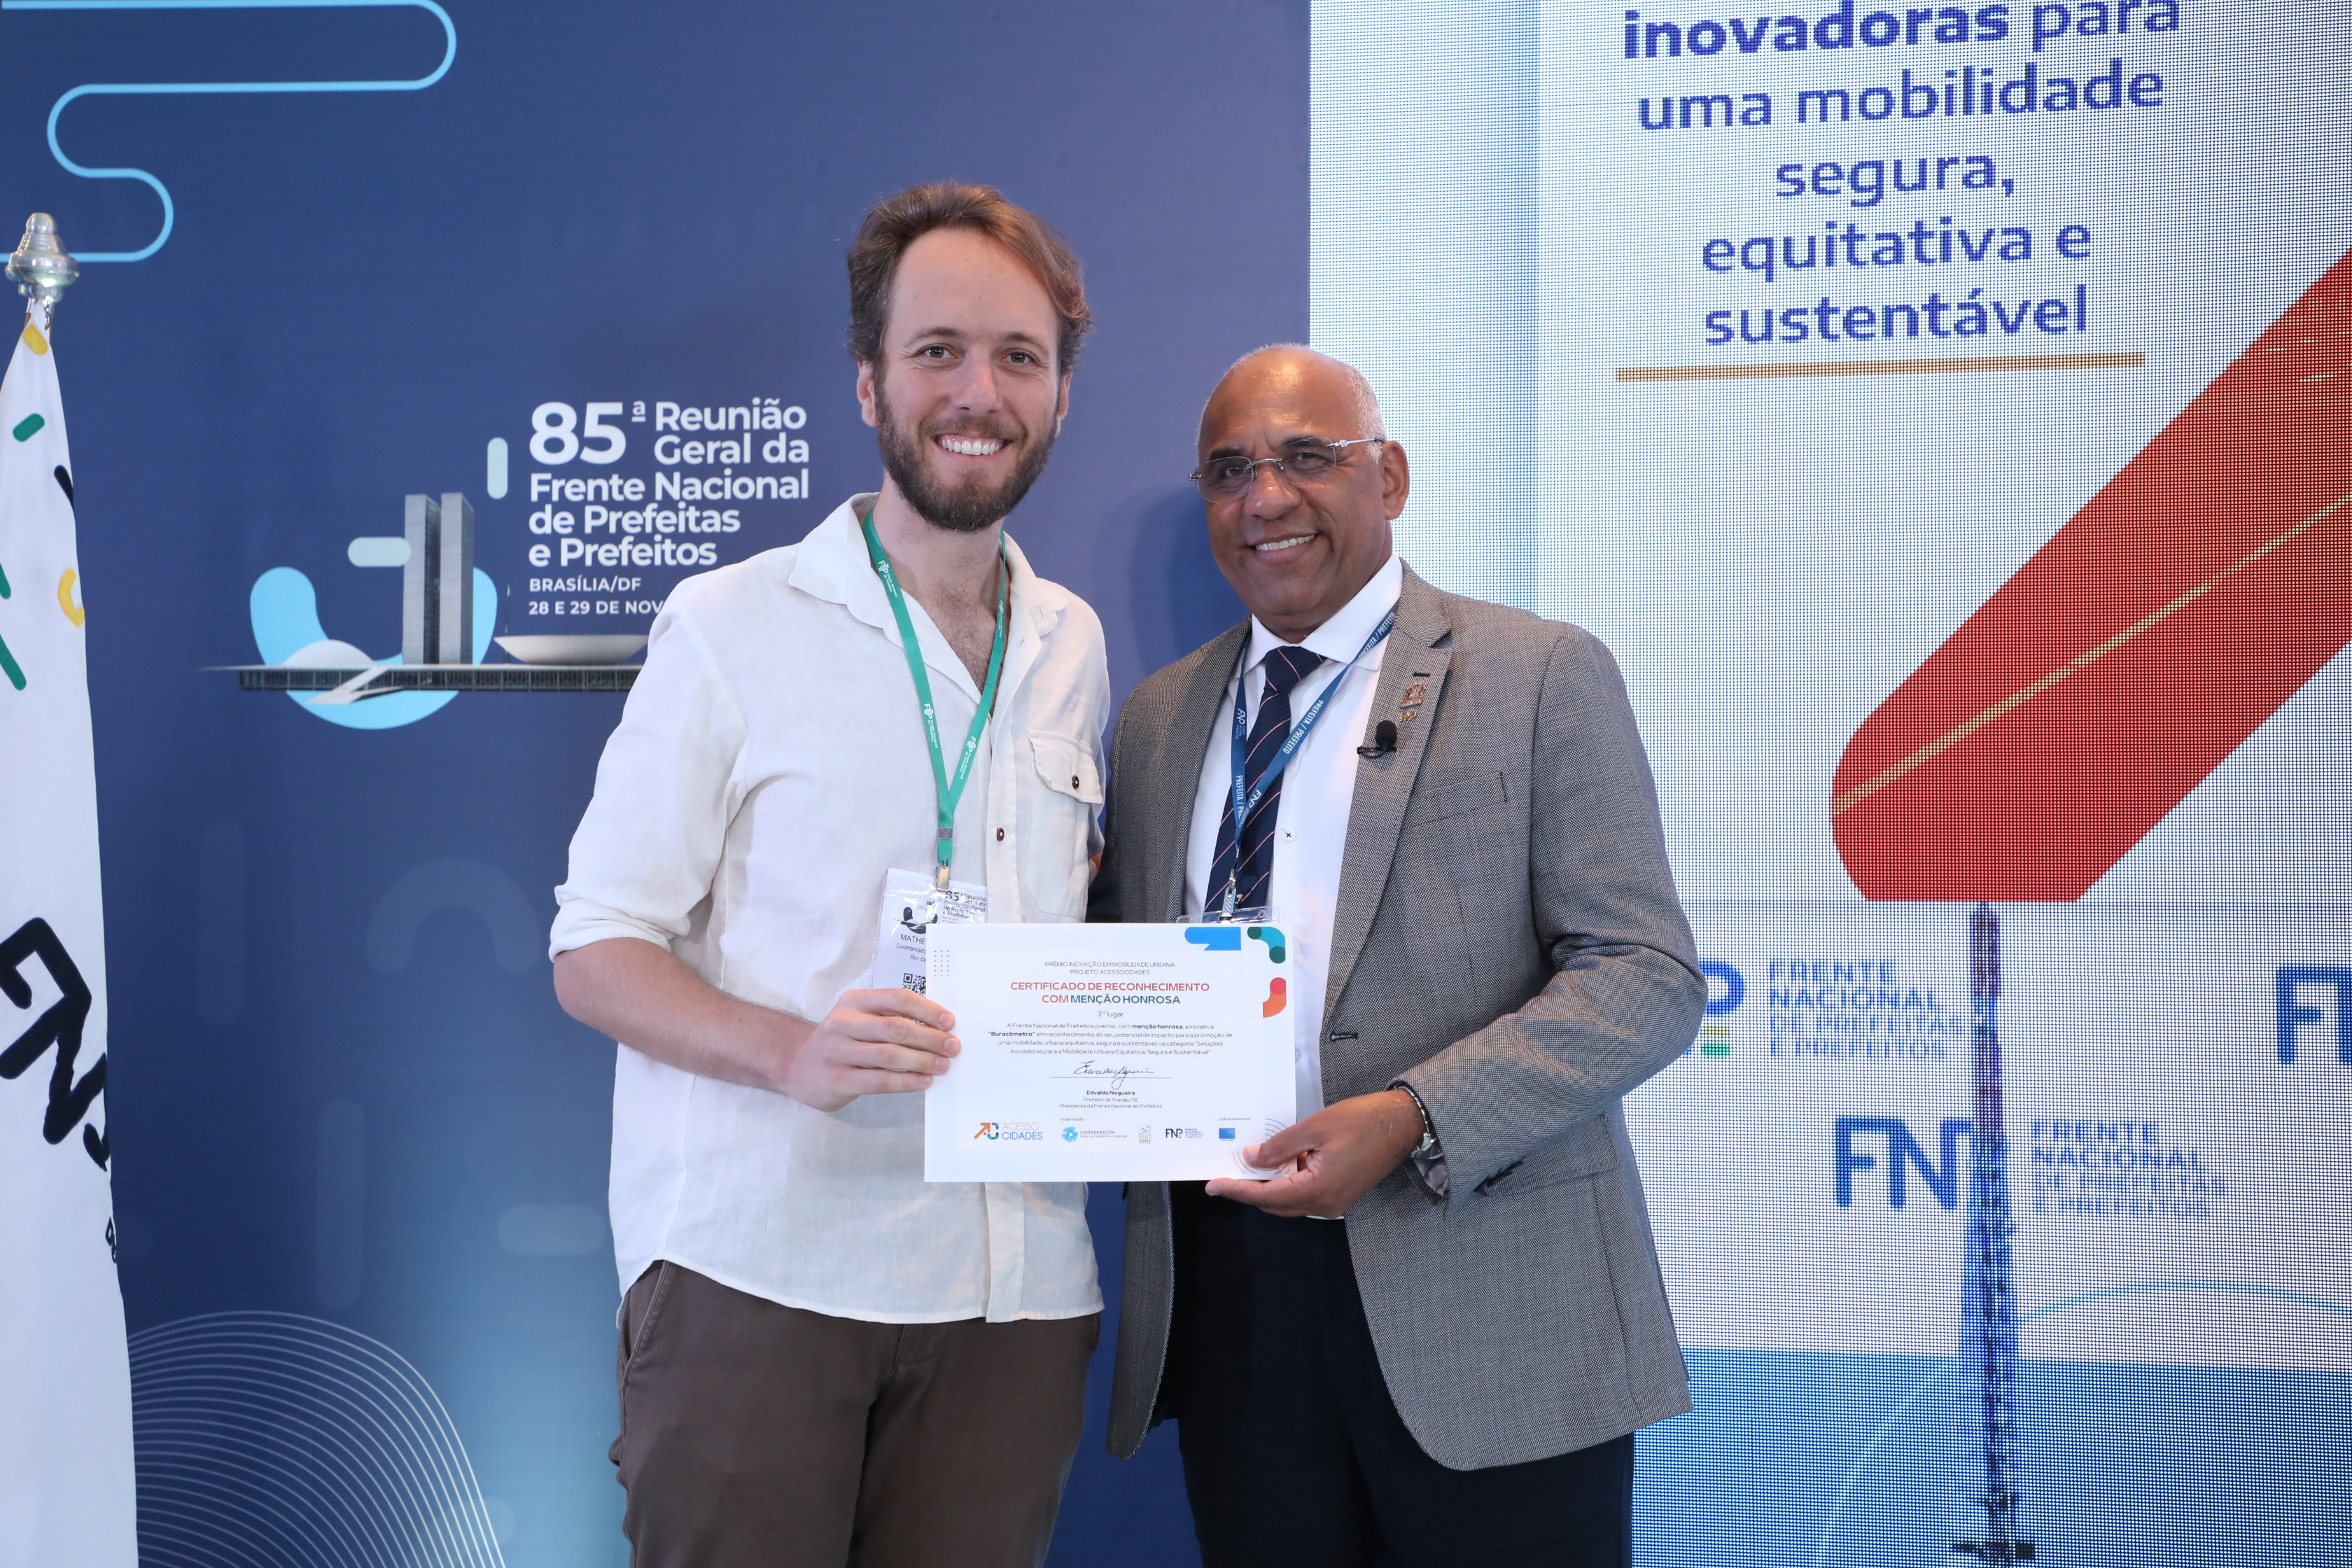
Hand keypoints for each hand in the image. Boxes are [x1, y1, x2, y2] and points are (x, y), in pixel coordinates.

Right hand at [772, 988, 958, 1112]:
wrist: (798, 1067)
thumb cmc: (841, 1042)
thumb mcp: (858, 1019)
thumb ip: (889, 1018)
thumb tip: (938, 1028)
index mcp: (853, 1001)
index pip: (897, 999)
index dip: (927, 1010)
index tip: (950, 1022)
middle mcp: (842, 1023)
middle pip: (896, 1028)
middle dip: (930, 1038)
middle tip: (953, 1047)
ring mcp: (837, 1052)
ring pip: (890, 1055)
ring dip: (923, 1061)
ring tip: (943, 1066)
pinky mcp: (838, 1080)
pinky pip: (880, 1081)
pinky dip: (907, 1082)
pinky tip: (924, 1082)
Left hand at [1202, 1089, 1422, 1218]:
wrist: (1401, 1124)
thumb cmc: (1362, 1121)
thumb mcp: (1314, 1128)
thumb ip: (1279, 1147)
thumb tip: (1251, 1159)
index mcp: (1317, 1190)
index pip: (1266, 1196)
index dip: (1237, 1190)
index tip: (1213, 1186)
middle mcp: (1326, 1204)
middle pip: (1276, 1204)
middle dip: (1250, 1189)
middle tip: (1228, 1170)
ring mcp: (1335, 1203)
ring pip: (1290, 1201)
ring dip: (1271, 1185)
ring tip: (1253, 1162)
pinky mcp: (1340, 1195)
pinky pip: (1305, 1195)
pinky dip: (1289, 1182)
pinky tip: (1282, 1161)